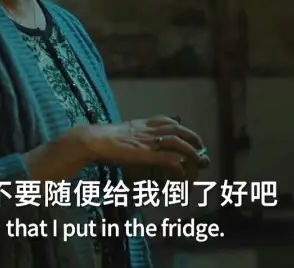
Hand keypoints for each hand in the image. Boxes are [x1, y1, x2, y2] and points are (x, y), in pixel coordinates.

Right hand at [72, 115, 209, 178]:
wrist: (92, 140)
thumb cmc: (99, 140)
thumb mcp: (117, 134)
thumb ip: (127, 137)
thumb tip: (128, 145)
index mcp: (140, 124)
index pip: (165, 120)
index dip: (178, 126)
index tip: (185, 131)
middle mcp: (147, 130)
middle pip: (177, 129)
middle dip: (191, 136)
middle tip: (200, 146)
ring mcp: (148, 141)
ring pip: (177, 142)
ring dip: (191, 151)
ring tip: (199, 160)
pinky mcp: (146, 154)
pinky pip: (168, 159)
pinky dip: (178, 165)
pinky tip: (182, 172)